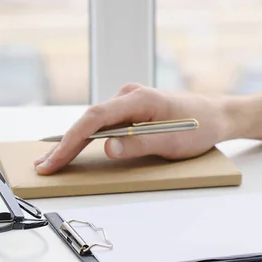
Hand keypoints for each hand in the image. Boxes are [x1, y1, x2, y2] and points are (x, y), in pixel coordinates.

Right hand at [34, 83, 233, 174]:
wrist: (217, 115)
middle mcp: (130, 96)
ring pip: (93, 122)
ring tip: (52, 161)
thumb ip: (139, 144)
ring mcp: (130, 102)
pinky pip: (103, 123)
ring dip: (73, 142)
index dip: (71, 141)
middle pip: (88, 120)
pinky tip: (74, 148)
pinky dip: (87, 137)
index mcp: (138, 99)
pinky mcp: (132, 110)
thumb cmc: (199, 126)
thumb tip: (108, 149)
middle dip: (65, 145)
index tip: (55, 159)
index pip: (94, 119)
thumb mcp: (172, 140)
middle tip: (44, 166)